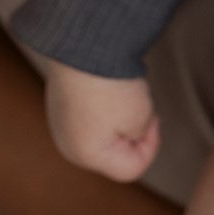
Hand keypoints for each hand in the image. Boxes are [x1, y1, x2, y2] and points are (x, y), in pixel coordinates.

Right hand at [43, 59, 161, 182]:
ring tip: (121, 91)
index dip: (151, 144)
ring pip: (104, 131)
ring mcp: (61, 122)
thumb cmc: (110, 84)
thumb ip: (139, 136)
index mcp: (86, 156)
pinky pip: (92, 113)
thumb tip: (131, 132)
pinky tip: (107, 84)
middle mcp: (68, 144)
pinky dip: (105, 101)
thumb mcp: (140, 118)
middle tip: (138, 105)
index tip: (153, 118)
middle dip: (133, 131)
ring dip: (119, 115)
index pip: (131, 168)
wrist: (83, 46)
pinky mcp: (60, 101)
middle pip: (115, 152)